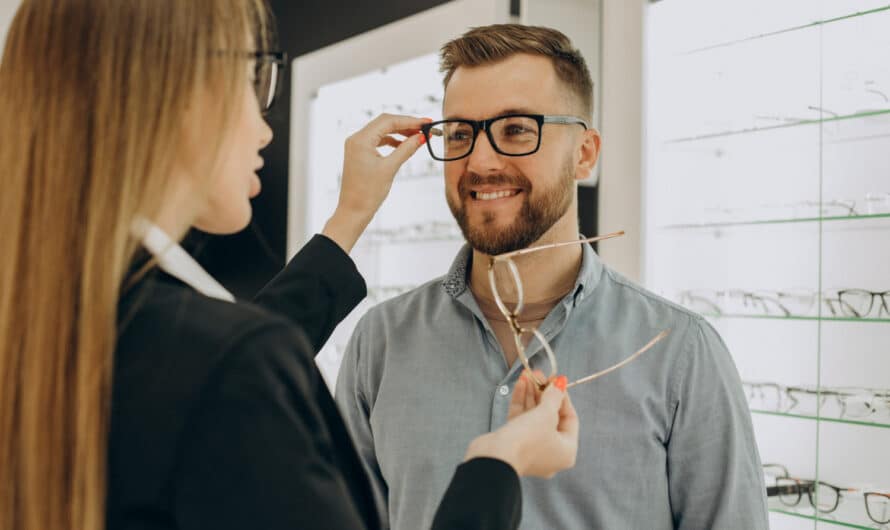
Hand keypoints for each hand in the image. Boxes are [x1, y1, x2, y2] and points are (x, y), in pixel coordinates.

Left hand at [322, 113, 429, 252]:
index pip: (388, 121)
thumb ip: (406, 149)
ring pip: (381, 131)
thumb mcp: (390, 168)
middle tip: (425, 128)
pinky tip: (403, 145)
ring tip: (417, 137)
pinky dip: (391, 141)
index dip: (409, 120)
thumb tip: (421, 137)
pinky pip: (377, 141)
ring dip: (400, 132)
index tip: (426, 122)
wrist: (353, 211)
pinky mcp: (359, 153)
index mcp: (360, 140)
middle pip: (384, 122)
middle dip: (406, 124)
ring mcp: (356, 146)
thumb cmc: (368, 193)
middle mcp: (356, 139)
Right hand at [464, 373, 578, 477]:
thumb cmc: (527, 440)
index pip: (569, 418)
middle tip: (539, 374)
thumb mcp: (546, 414)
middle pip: (550, 416)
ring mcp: (531, 448)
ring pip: (534, 416)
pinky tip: (520, 383)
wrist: (495, 458)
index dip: (563, 396)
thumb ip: (554, 397)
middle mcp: (550, 452)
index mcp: (566, 451)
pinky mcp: (514, 443)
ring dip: (531, 394)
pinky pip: (521, 420)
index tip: (556, 380)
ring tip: (528, 374)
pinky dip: (521, 402)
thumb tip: (561, 383)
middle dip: (544, 392)